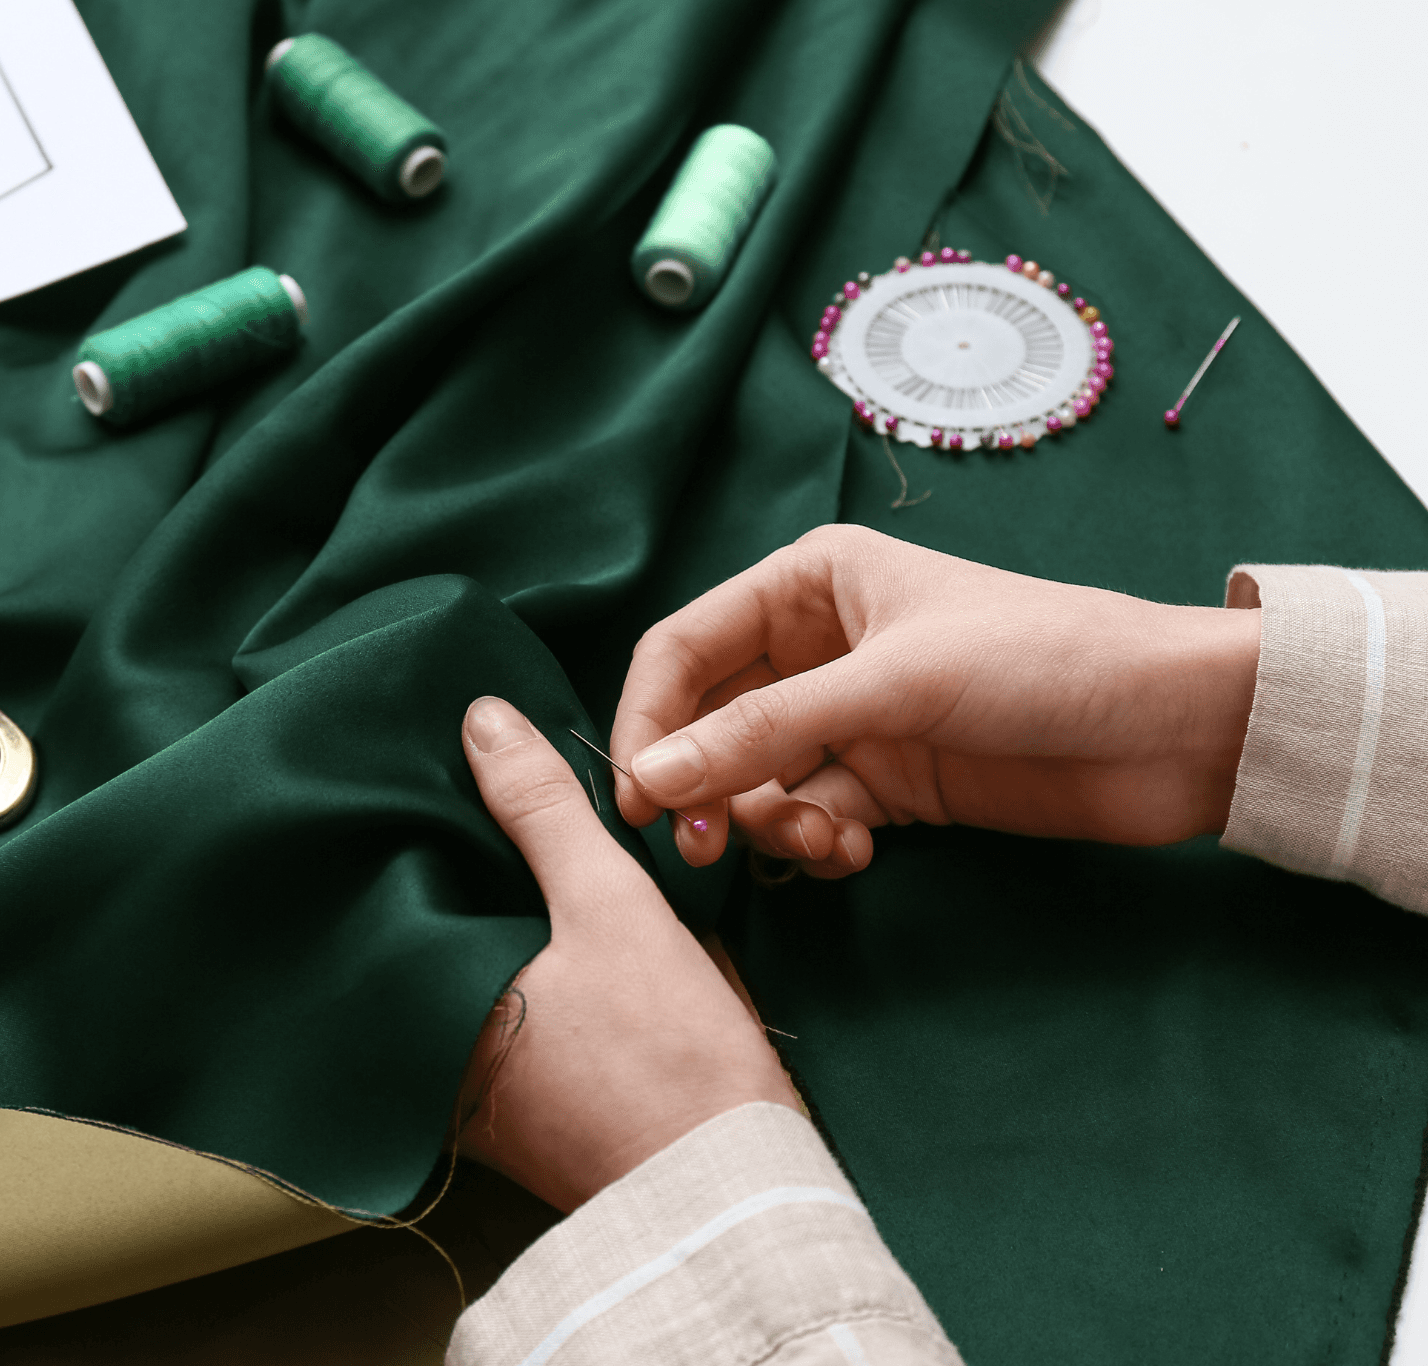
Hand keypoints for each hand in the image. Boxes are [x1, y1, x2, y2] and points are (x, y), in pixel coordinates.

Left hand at [455, 696, 795, 1212]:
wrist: (735, 1188)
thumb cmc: (667, 1057)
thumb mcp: (610, 907)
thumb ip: (543, 810)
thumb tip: (481, 718)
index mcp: (429, 1013)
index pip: (388, 902)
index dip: (407, 836)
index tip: (416, 778)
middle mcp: (433, 1066)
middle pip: (427, 942)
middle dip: (446, 880)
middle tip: (461, 798)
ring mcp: (478, 1102)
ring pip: (472, 981)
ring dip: (488, 928)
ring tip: (506, 850)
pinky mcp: (527, 1120)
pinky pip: (508, 1021)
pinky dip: (522, 976)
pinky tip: (552, 935)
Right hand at [611, 525, 1262, 874]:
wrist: (1177, 728)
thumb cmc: (1042, 660)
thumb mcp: (892, 686)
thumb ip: (763, 733)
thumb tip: (648, 781)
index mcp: (809, 583)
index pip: (682, 650)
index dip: (647, 722)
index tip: (636, 800)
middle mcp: (818, 646)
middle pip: (709, 722)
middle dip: (703, 785)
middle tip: (702, 847)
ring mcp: (853, 717)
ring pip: (755, 779)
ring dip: (768, 821)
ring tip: (824, 843)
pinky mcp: (890, 781)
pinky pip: (810, 815)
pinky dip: (817, 842)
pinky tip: (858, 851)